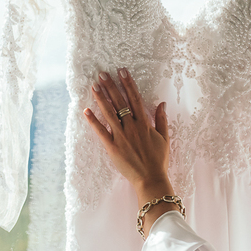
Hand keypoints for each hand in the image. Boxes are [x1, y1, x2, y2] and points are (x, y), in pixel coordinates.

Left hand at [84, 69, 174, 204]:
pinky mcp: (112, 147)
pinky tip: (86, 110)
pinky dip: (93, 121)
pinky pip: (101, 132)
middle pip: (120, 102)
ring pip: (109, 113)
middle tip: (102, 74)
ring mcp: (121, 137)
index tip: (122, 71)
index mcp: (145, 123)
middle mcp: (132, 127)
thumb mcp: (164, 138)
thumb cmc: (158, 160)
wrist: (150, 179)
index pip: (135, 98)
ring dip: (101, 98)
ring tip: (94, 86)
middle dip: (111, 86)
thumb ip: (161, 120)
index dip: (128, 84)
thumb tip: (162, 104)